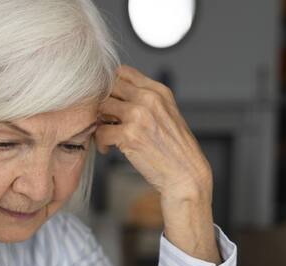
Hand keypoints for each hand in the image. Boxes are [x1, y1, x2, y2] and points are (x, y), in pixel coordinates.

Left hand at [94, 65, 212, 203]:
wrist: (186, 173)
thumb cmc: (175, 149)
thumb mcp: (166, 114)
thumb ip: (145, 100)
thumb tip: (116, 95)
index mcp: (159, 91)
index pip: (123, 72)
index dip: (111, 86)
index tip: (110, 101)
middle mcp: (149, 99)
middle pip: (109, 88)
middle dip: (103, 104)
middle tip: (105, 120)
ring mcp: (139, 115)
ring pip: (102, 108)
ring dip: (100, 122)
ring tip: (107, 136)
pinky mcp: (129, 135)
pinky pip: (101, 131)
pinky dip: (101, 142)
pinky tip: (109, 149)